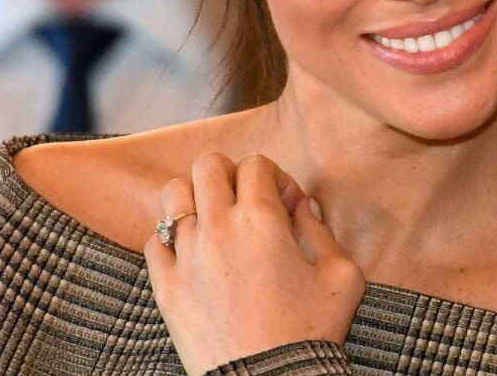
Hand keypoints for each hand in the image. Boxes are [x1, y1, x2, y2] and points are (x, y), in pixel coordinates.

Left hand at [144, 152, 365, 375]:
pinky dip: (171, 239)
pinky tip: (193, 254)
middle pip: (208, 165)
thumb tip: (304, 207)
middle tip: (247, 202)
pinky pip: (154, 241)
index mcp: (262, 220)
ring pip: (173, 195)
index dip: (276, 177)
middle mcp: (217, 228)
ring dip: (195, 199)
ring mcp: (185, 257)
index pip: (256, 164)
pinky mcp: (165, 287)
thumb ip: (323, 231)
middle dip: (231, 174)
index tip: (288, 207)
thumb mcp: (342, 276)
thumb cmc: (311, 332)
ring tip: (214, 222)